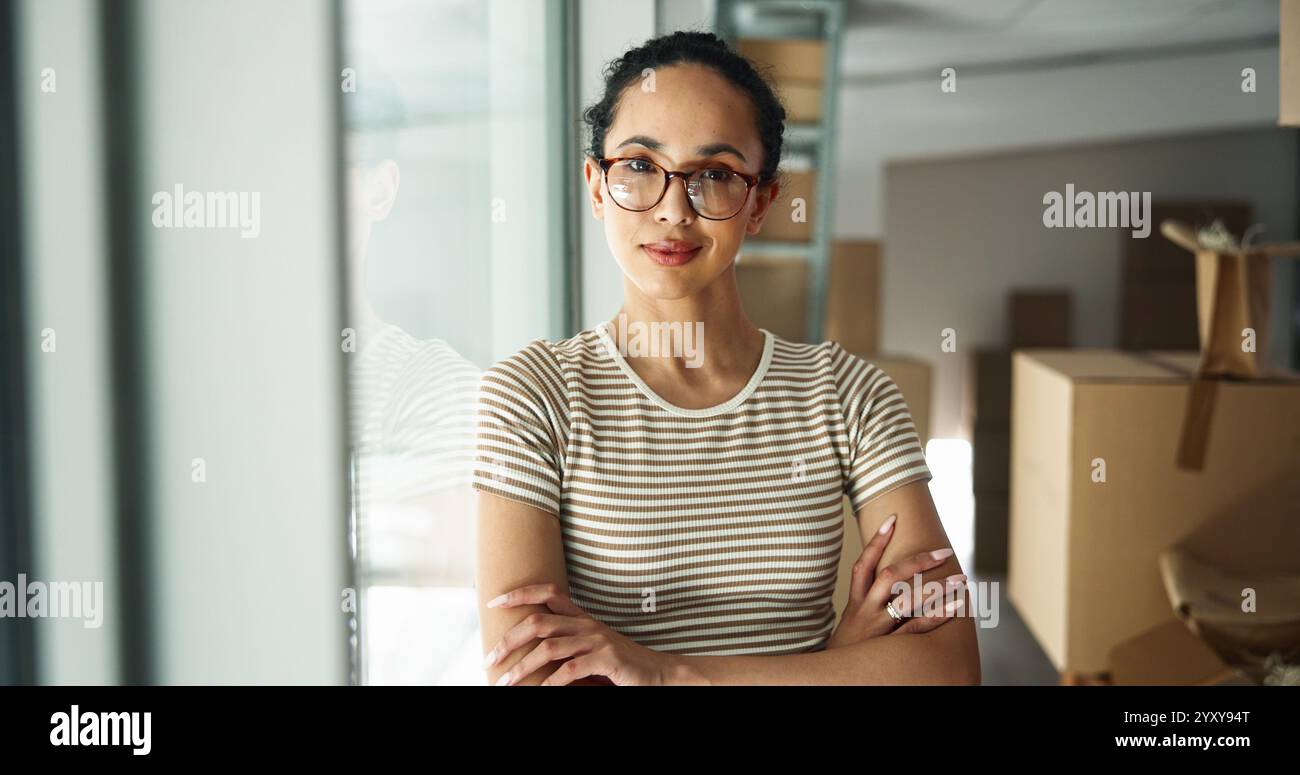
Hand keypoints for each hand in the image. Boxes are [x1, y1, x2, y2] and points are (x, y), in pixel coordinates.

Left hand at [483, 583, 683, 685]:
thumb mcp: (590, 648)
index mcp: (581, 618)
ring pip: (549, 648)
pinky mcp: (606, 659)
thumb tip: (530, 651)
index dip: (520, 593)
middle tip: (489, 658)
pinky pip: (570, 670)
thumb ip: (565, 645)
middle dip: (509, 639)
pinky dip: (550, 682)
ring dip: (522, 667)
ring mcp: (597, 641)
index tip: (494, 602)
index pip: (548, 591)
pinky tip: (540, 691)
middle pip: (539, 621)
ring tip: (505, 682)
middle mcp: (586, 624)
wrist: (657, 672)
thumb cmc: (618, 665)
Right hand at [827, 513, 966, 648]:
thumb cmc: (847, 650)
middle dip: (918, 561)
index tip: (893, 519)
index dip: (876, 541)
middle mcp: (865, 611)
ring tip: (960, 578)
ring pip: (907, 600)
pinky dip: (937, 615)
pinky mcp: (889, 647)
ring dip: (936, 586)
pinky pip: (916, 628)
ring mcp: (878, 629)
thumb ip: (867, 602)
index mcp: (855, 603)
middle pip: (890, 577)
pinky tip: (956, 606)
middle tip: (944, 552)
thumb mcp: (850, 621)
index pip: (863, 565)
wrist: (833, 679)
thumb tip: (892, 584)